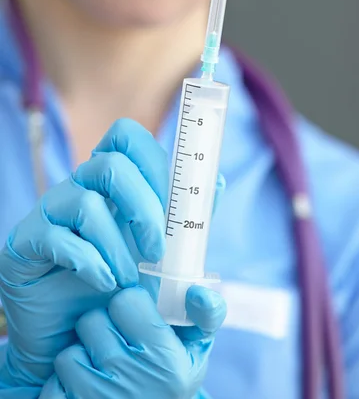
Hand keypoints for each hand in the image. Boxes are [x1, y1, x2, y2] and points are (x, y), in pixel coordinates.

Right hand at [0, 119, 168, 387]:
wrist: (76, 337)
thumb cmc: (123, 290)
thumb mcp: (166, 258)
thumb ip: (191, 224)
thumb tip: (217, 183)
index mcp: (113, 184)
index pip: (126, 136)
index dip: (154, 160)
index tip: (174, 203)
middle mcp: (80, 188)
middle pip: (110, 163)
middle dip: (143, 208)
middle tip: (157, 251)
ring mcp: (50, 213)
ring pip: (86, 201)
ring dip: (118, 246)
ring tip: (128, 281)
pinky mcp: (26, 243)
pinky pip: (57, 236)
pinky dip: (90, 262)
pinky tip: (104, 284)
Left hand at [39, 284, 226, 398]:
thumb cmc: (172, 384)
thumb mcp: (197, 353)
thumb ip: (206, 314)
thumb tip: (196, 290)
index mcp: (163, 357)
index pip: (125, 300)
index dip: (128, 305)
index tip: (134, 317)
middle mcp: (129, 378)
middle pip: (92, 321)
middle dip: (102, 328)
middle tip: (116, 342)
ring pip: (69, 352)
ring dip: (81, 356)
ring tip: (100, 366)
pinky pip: (54, 383)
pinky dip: (64, 385)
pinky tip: (83, 387)